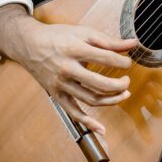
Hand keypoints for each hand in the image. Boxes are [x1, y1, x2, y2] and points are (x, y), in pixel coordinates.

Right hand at [11, 17, 137, 135]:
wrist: (29, 44)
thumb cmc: (57, 36)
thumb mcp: (84, 33)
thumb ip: (109, 41)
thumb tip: (133, 43)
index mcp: (76, 50)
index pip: (107, 59)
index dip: (123, 62)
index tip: (128, 63)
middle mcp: (67, 69)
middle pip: (100, 84)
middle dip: (119, 85)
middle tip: (127, 81)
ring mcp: (61, 84)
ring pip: (90, 99)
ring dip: (111, 100)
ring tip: (124, 94)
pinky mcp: (56, 95)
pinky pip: (73, 112)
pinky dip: (88, 122)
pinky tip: (101, 128)